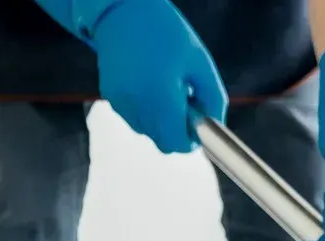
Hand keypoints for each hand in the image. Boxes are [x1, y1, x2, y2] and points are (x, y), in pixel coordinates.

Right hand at [87, 0, 226, 152]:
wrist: (121, 10)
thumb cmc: (164, 32)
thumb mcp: (201, 63)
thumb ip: (213, 100)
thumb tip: (214, 125)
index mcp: (161, 97)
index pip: (176, 143)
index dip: (190, 140)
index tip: (197, 125)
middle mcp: (137, 104)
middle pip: (162, 141)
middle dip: (177, 130)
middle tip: (183, 101)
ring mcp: (120, 102)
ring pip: (147, 131)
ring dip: (161, 121)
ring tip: (165, 88)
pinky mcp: (109, 97)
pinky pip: (134, 117)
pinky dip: (145, 111)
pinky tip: (149, 85)